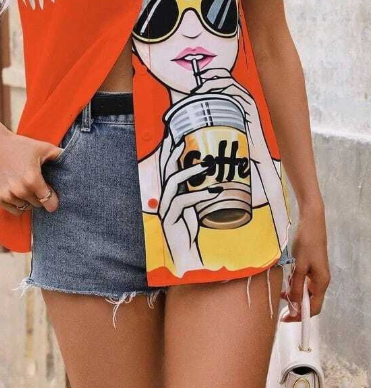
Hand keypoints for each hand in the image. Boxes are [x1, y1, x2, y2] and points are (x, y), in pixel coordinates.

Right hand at [0, 120, 63, 215]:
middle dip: (41, 197)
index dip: (54, 200)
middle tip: (38, 184)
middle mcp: (19, 191)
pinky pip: (15, 210)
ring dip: (29, 201)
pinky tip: (19, 192)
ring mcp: (7, 196)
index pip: (49, 201)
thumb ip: (60, 155)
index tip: (54, 197)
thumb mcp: (42, 147)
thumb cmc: (19, 145)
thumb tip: (77, 159)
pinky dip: (19, 204)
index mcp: (32, 180)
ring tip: (27, 186)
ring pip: (27, 208)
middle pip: (38, 204)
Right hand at [158, 136, 212, 274]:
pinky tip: (213, 192)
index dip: (169, 150)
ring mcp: (165, 207)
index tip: (175, 132)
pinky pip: (182, 201)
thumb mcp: (197, 207)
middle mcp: (165, 196)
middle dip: (171, 152)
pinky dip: (197, 195)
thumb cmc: (190, 229)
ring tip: (206, 166)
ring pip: (172, 182)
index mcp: (171, 192)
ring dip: (188, 171)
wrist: (184, 255)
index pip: (167, 166)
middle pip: (164, 168)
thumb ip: (202, 192)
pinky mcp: (170, 219)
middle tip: (180, 138)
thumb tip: (223, 179)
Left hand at [196, 68, 268, 163]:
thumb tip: (186, 108)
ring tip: (200, 94)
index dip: (209, 73)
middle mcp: (241, 94)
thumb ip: (208, 113)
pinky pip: (236, 93)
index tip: (195, 76)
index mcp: (233, 95)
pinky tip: (212, 100)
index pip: (222, 75)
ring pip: (229, 83)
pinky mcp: (250, 106)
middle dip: (208, 79)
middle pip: (225, 76)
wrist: (253, 151)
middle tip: (195, 89)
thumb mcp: (218, 122)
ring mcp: (246, 99)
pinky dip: (223, 93)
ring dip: (212, 85)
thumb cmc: (234, 138)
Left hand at [281, 206, 329, 321]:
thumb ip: (297, 286)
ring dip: (294, 295)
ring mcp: (317, 273)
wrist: (311, 222)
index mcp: (321, 282)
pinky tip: (285, 282)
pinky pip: (304, 282)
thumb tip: (295, 306)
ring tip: (280, 294)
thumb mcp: (299, 265)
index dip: (300, 316)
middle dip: (296, 306)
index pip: (313, 308)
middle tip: (280, 309)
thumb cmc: (305, 243)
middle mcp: (321, 280)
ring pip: (306, 291)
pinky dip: (295, 285)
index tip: (285, 319)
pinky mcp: (312, 267)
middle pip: (310, 301)